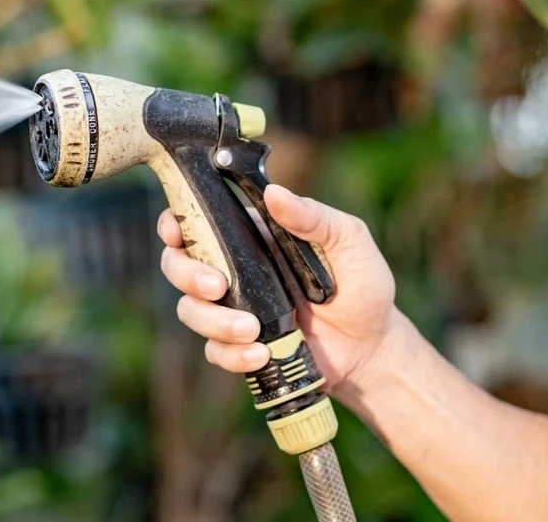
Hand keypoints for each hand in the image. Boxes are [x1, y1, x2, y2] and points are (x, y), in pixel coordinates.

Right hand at [159, 184, 402, 396]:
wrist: (374, 347)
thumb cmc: (362, 286)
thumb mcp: (348, 241)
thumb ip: (314, 217)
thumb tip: (274, 193)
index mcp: (249, 238)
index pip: (196, 221)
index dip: (173, 224)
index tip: (176, 232)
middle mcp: (233, 270)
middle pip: (177, 265)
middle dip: (187, 276)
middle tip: (218, 287)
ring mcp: (233, 310)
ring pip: (190, 311)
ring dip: (213, 321)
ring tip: (253, 331)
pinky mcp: (239, 346)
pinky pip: (213, 350)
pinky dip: (231, 354)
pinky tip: (262, 354)